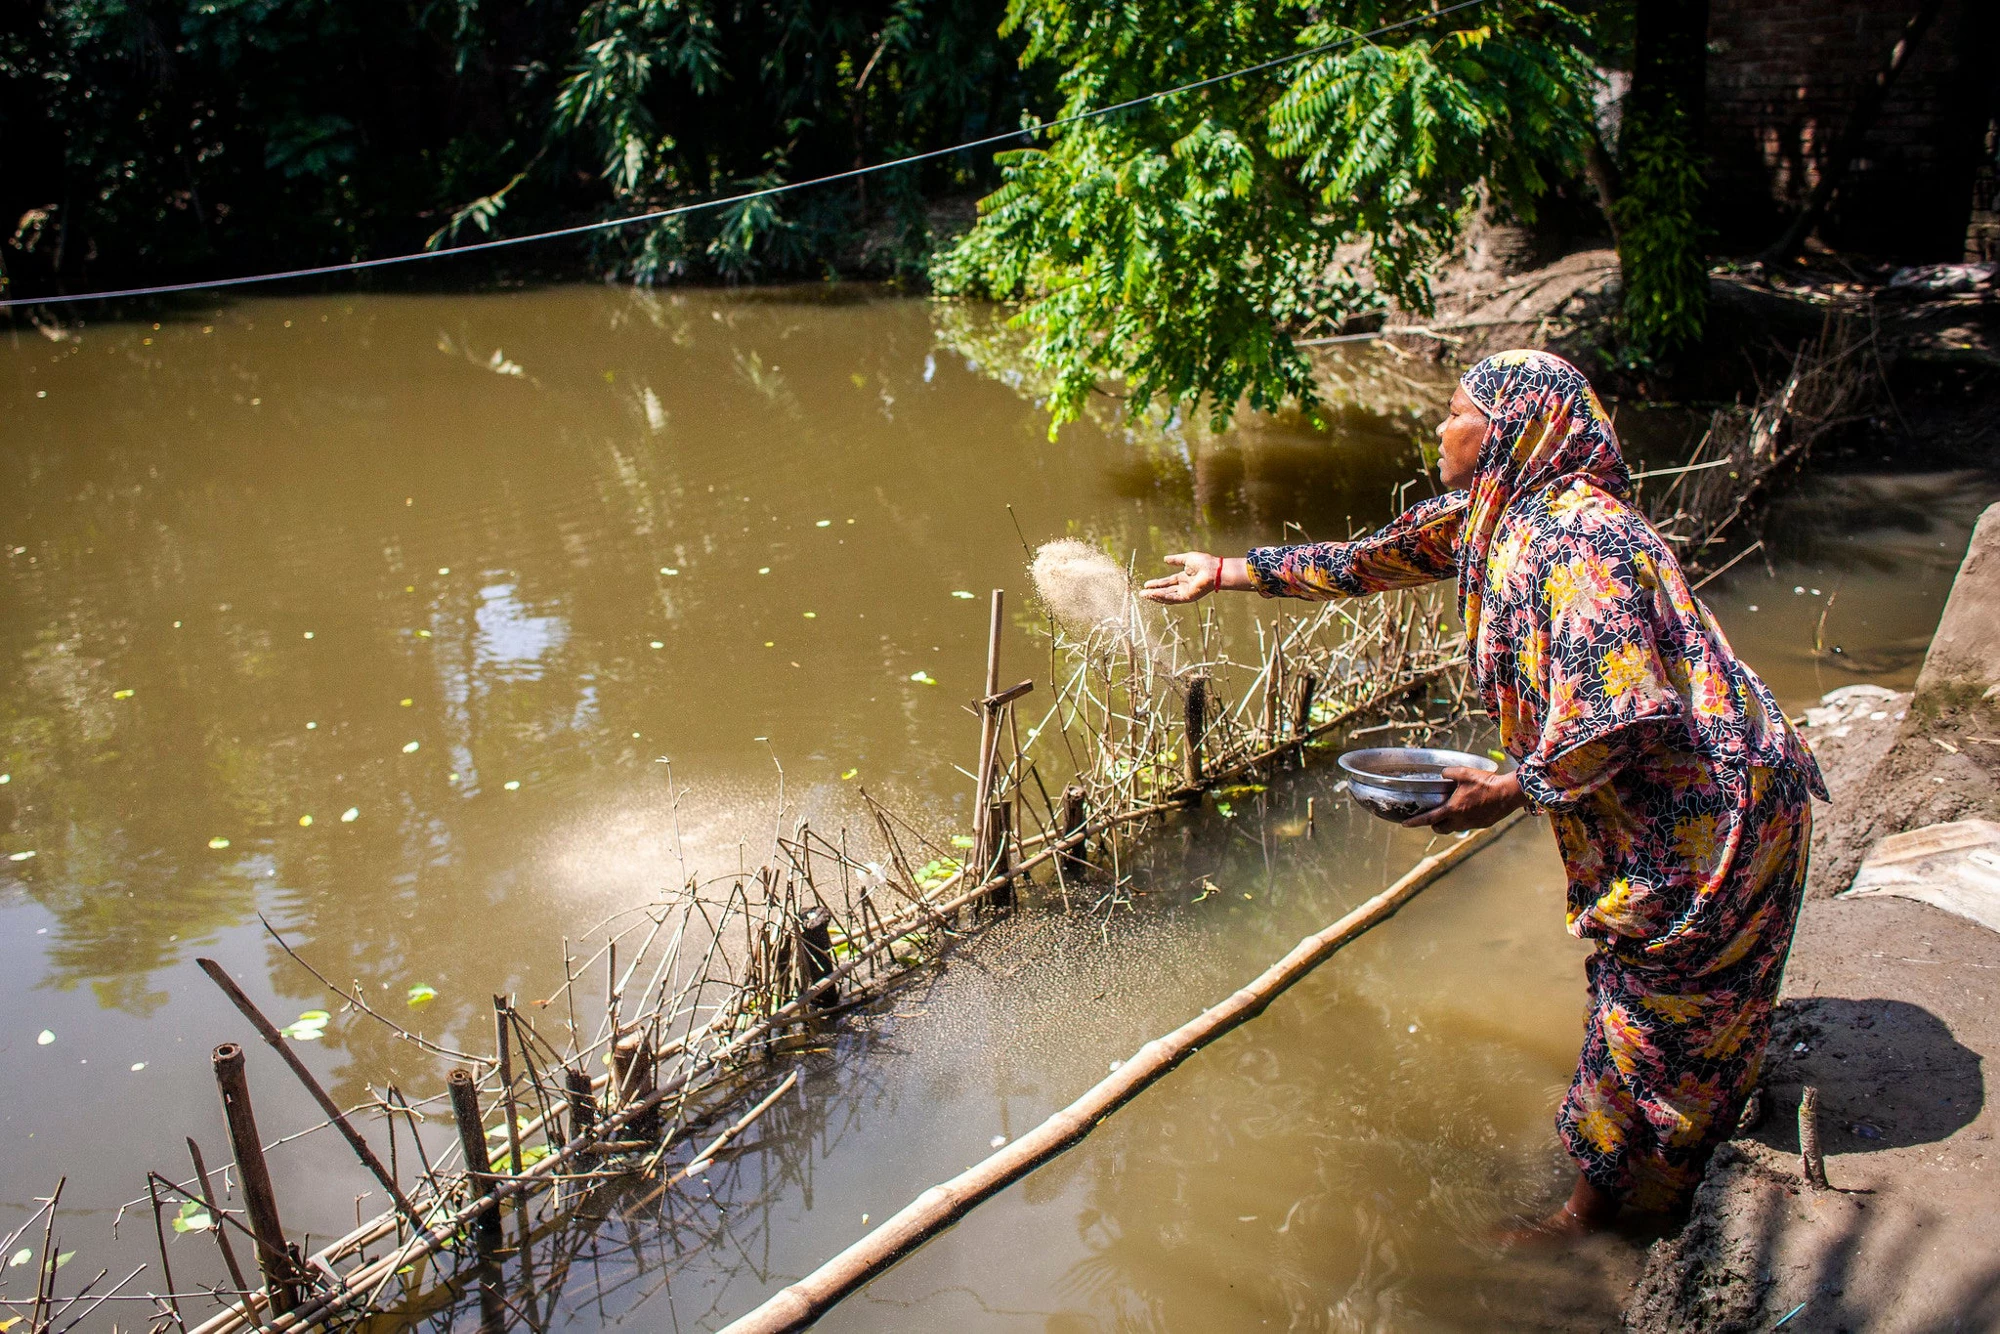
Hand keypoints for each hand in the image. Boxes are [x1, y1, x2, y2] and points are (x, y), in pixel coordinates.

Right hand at [1140, 553, 1249, 603]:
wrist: (1214, 569)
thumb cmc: (1204, 562)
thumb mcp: (1187, 558)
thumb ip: (1176, 559)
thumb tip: (1165, 559)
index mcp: (1184, 578)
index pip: (1167, 582)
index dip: (1156, 584)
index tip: (1146, 584)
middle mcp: (1184, 587)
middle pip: (1165, 591)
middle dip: (1153, 592)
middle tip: (1141, 593)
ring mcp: (1186, 593)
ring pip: (1167, 596)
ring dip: (1156, 596)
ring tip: (1144, 595)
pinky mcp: (1188, 597)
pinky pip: (1173, 598)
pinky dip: (1163, 597)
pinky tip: (1154, 594)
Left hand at [1402, 767, 1525, 833]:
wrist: (1508, 793)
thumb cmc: (1486, 782)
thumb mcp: (1464, 772)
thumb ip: (1449, 772)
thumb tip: (1443, 773)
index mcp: (1452, 809)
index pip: (1428, 819)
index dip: (1415, 822)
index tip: (1405, 824)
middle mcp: (1460, 820)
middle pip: (1440, 829)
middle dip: (1434, 825)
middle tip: (1433, 816)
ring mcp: (1471, 824)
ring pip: (1454, 828)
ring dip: (1449, 823)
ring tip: (1451, 812)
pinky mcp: (1482, 825)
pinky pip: (1468, 825)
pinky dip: (1464, 820)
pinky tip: (1469, 809)